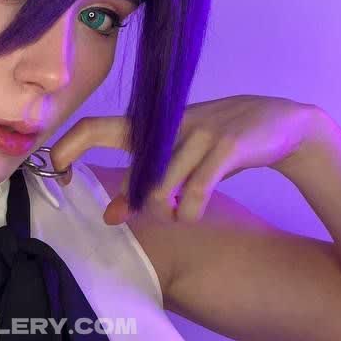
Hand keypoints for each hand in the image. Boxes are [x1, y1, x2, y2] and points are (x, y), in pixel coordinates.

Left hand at [48, 95, 324, 223]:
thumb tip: (109, 216)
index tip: (61, 175)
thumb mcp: (177, 159)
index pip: (95, 127)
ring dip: (167, 212)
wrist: (279, 123)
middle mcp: (169, 125)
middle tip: (123, 216)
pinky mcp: (226, 145)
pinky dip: (190, 212)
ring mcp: (198, 133)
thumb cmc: (216, 144)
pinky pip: (195, 192)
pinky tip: (193, 214)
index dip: (68, 148)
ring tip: (180, 213)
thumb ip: (142, 183)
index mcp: (150, 125)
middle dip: (128, 197)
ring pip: (161, 188)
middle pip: (132, 166)